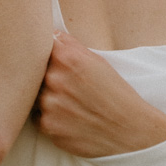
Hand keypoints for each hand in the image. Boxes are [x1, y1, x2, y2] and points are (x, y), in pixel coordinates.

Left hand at [34, 31, 165, 156]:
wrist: (130, 131)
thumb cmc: (116, 94)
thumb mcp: (98, 62)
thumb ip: (70, 46)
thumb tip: (51, 34)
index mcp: (67, 57)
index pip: (40, 47)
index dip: (46, 56)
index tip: (53, 63)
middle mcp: (54, 78)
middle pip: (35, 73)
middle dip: (48, 79)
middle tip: (68, 89)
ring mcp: (49, 103)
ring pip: (36, 96)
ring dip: (48, 100)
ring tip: (72, 105)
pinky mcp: (47, 126)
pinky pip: (39, 117)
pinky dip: (51, 118)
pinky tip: (71, 119)